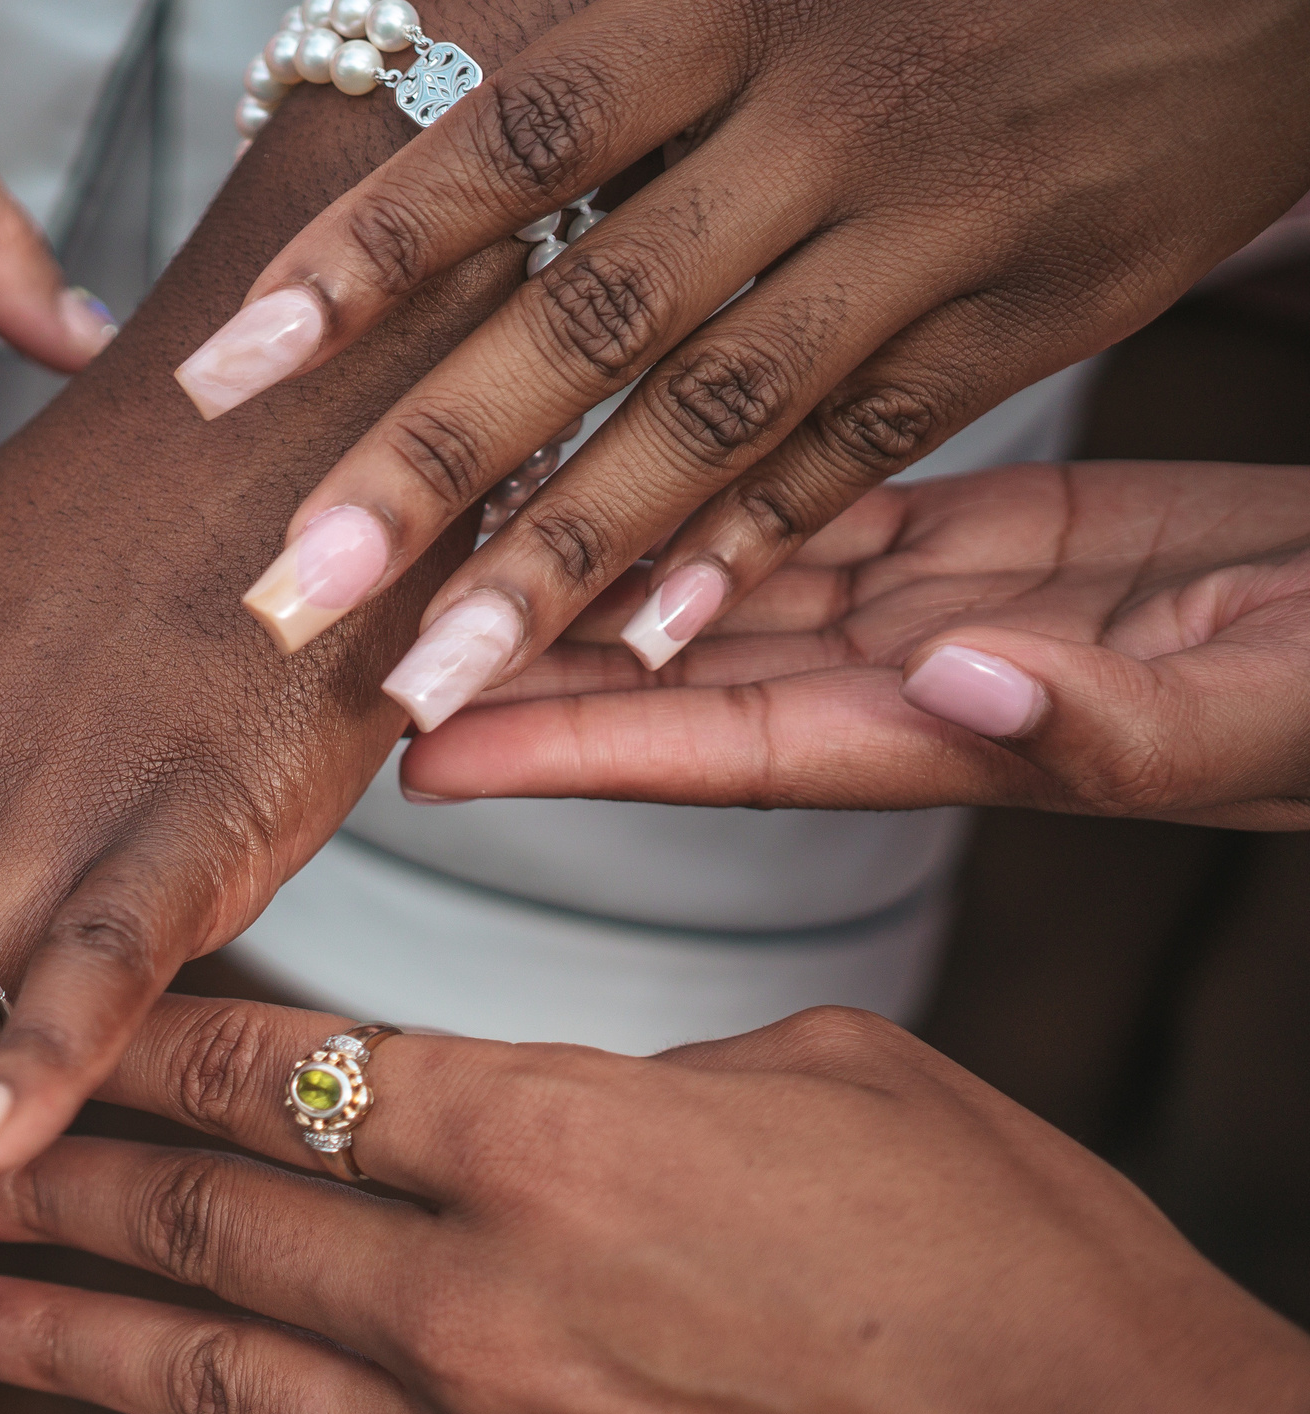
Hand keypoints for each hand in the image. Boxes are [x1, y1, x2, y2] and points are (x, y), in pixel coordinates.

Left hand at [0, 995, 1309, 1413]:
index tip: (16, 1014)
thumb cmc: (1013, 1264)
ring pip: (208, 1387)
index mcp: (566, 1141)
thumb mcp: (822, 1081)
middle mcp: (492, 1311)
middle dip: (30, 1179)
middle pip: (202, 1224)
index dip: (125, 1040)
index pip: (280, 1071)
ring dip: (41, 1338)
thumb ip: (607, 1082)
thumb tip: (472, 1099)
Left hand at [176, 0, 1309, 728]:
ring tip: (426, 682)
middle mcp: (818, 119)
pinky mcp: (1018, 313)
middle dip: (426, 466)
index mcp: (728, 2)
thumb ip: (613, 42)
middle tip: (287, 592)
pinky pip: (856, 449)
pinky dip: (748, 546)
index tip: (222, 372)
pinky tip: (637, 646)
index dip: (358, 257)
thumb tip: (419, 37)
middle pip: (587, 314)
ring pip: (711, 416)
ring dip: (559, 560)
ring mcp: (925, 227)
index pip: (506, 144)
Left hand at [403, 461, 1309, 829]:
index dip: (571, 748)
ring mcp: (949, 609)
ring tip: (447, 550)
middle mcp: (925, 685)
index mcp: (973, 738)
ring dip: (591, 571)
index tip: (423, 749)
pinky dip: (710, 497)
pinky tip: (610, 476)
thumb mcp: (1282, 700)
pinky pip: (811, 510)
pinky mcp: (992, 534)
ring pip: (724, 584)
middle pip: (681, 678)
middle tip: (380, 646)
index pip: (725, 749)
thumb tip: (959, 685)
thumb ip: (1124, 717)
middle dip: (527, 662)